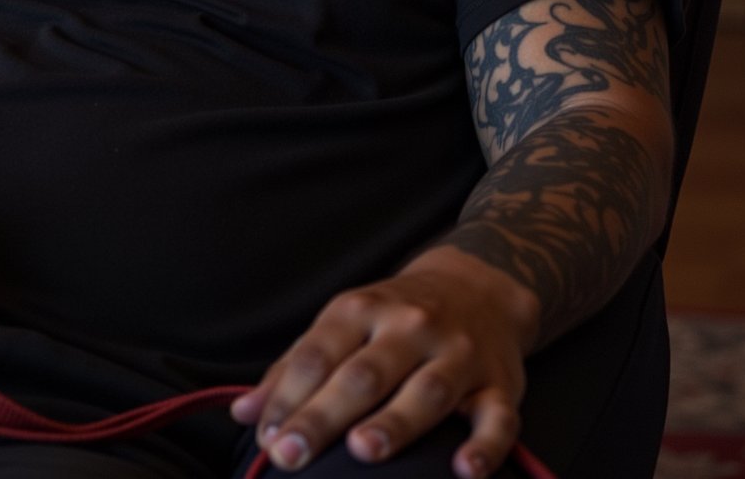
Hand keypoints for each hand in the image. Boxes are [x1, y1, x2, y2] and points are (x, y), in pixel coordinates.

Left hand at [230, 246, 537, 476]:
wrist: (479, 285)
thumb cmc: (395, 316)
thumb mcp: (344, 323)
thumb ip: (294, 368)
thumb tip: (243, 413)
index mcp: (361, 310)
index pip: (318, 355)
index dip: (288, 397)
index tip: (267, 438)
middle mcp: (410, 327)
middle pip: (364, 374)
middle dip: (325, 415)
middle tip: (292, 454)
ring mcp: (457, 354)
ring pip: (427, 390)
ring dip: (396, 422)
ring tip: (363, 450)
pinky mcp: (500, 383)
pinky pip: (498, 416)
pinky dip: (484, 444)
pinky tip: (465, 470)